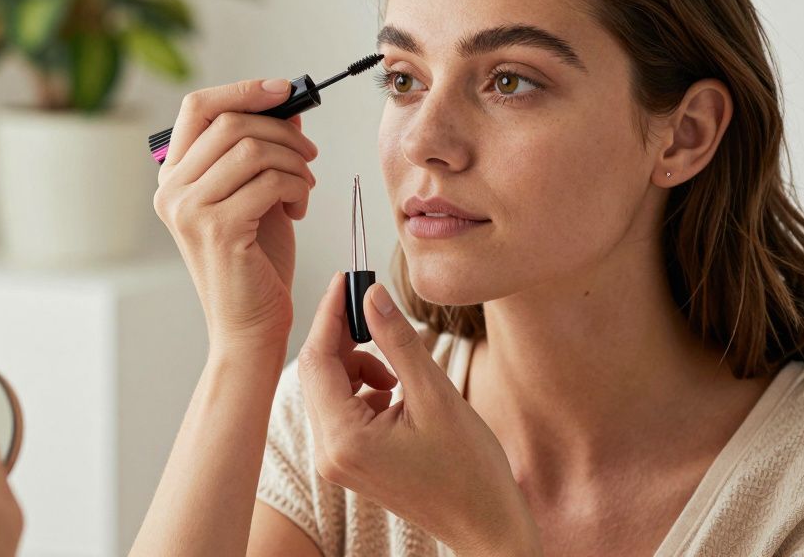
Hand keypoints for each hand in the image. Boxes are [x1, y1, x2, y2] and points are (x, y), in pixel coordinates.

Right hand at [152, 78, 318, 355]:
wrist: (250, 327)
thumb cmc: (255, 262)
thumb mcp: (258, 193)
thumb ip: (263, 150)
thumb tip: (288, 108)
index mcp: (173, 177)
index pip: (198, 107)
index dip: (243, 90)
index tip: (285, 91)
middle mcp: (172, 190)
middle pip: (231, 123)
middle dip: (282, 132)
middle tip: (309, 154)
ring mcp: (190, 209)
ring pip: (253, 149)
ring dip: (294, 161)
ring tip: (305, 186)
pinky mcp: (218, 228)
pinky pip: (269, 180)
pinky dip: (296, 186)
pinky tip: (299, 207)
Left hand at [296, 275, 540, 555]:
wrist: (486, 526)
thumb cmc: (470, 469)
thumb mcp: (435, 395)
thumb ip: (398, 341)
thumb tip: (371, 294)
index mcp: (344, 439)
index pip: (317, 359)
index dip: (331, 314)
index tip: (347, 279)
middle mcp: (328, 453)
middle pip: (317, 372)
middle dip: (344, 336)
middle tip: (375, 308)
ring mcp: (336, 461)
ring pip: (329, 388)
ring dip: (358, 364)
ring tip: (400, 372)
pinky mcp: (348, 462)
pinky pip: (341, 408)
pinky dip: (364, 388)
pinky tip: (397, 392)